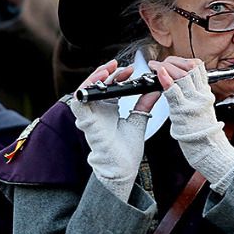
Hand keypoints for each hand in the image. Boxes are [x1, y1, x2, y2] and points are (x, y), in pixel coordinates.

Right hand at [70, 60, 157, 201]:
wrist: (123, 167)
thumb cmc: (127, 150)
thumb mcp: (139, 120)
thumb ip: (144, 104)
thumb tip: (155, 90)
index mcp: (109, 110)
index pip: (111, 87)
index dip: (119, 76)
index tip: (132, 70)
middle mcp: (98, 110)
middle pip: (98, 85)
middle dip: (108, 72)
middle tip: (120, 65)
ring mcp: (90, 115)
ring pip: (86, 89)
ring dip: (95, 77)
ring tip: (108, 69)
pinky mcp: (85, 121)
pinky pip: (78, 101)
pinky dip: (85, 89)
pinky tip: (98, 81)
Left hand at [154, 59, 233, 190]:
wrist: (211, 151)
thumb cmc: (204, 135)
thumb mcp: (201, 110)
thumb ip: (193, 97)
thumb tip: (182, 88)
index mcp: (205, 93)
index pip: (197, 68)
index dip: (183, 60)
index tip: (172, 61)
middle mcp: (201, 94)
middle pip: (189, 68)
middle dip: (172, 62)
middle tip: (160, 63)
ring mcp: (193, 102)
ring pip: (181, 76)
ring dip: (165, 67)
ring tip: (155, 66)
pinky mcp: (184, 111)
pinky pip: (174, 92)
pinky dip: (166, 80)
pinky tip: (160, 74)